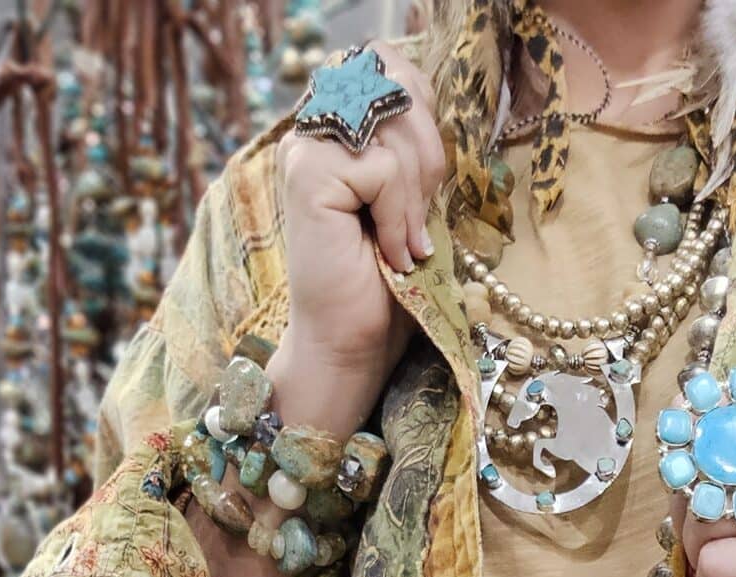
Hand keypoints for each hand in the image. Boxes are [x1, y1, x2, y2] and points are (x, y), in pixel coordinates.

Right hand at [279, 46, 446, 375]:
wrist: (352, 343)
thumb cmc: (384, 281)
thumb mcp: (411, 196)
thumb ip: (413, 141)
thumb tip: (425, 96)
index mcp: (338, 124)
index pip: (397, 73)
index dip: (427, 123)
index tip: (424, 194)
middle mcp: (316, 127)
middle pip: (401, 96)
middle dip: (428, 164)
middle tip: (418, 229)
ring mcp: (307, 147)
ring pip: (396, 134)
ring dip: (416, 201)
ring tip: (405, 248)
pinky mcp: (308, 173)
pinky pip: (384, 168)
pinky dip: (400, 217)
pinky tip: (391, 253)